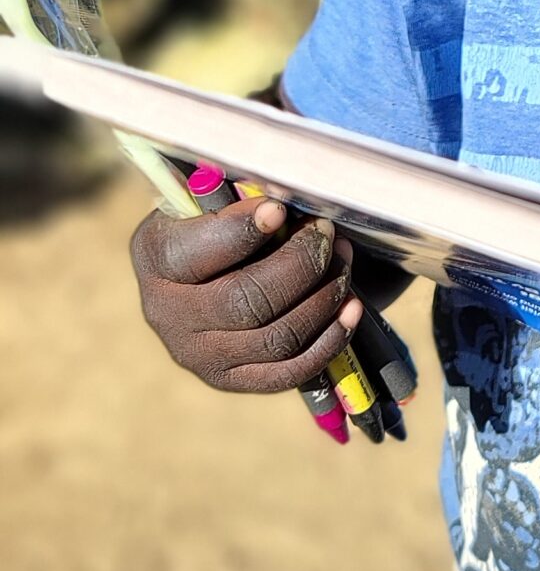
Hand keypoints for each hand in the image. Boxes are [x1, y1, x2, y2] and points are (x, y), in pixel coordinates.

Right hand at [130, 197, 363, 393]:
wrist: (218, 267)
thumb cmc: (225, 215)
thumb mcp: (217, 193)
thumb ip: (239, 190)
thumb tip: (282, 190)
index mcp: (155, 254)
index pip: (195, 252)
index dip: (243, 231)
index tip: (281, 209)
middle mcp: (166, 312)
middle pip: (246, 301)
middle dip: (301, 264)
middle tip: (328, 234)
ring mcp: (198, 354)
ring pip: (276, 337)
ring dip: (323, 297)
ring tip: (344, 261)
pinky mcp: (232, 379)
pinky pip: (289, 371)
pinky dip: (330, 339)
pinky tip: (352, 307)